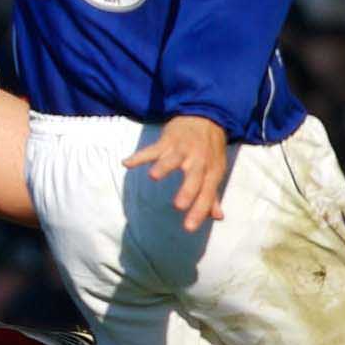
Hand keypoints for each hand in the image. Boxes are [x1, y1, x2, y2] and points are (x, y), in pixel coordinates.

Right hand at [124, 115, 228, 232]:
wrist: (205, 117)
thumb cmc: (209, 150)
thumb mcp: (215, 170)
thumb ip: (212, 195)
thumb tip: (217, 217)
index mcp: (212, 171)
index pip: (207, 193)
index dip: (199, 211)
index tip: (189, 227)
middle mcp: (199, 160)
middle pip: (194, 177)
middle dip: (187, 191)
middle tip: (178, 206)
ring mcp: (183, 149)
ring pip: (173, 158)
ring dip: (164, 166)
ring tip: (153, 177)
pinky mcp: (168, 140)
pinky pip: (153, 149)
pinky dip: (139, 155)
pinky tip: (127, 163)